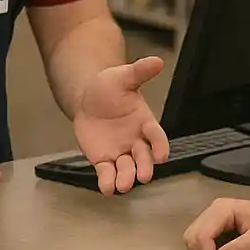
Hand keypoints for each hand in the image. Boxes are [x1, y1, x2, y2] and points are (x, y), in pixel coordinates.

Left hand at [73, 56, 169, 194]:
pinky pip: (107, 173)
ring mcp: (120, 152)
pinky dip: (108, 182)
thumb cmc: (110, 87)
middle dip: (145, 167)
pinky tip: (107, 188)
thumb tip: (157, 61)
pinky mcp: (103, 160)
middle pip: (144, 157)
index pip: (156, 135)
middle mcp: (136, 141)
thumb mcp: (123, 76)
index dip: (160, 145)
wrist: (88, 98)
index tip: (162, 155)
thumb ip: (139, 71)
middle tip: (144, 176)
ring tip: (123, 185)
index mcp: (144, 122)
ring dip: (127, 178)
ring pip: (127, 169)